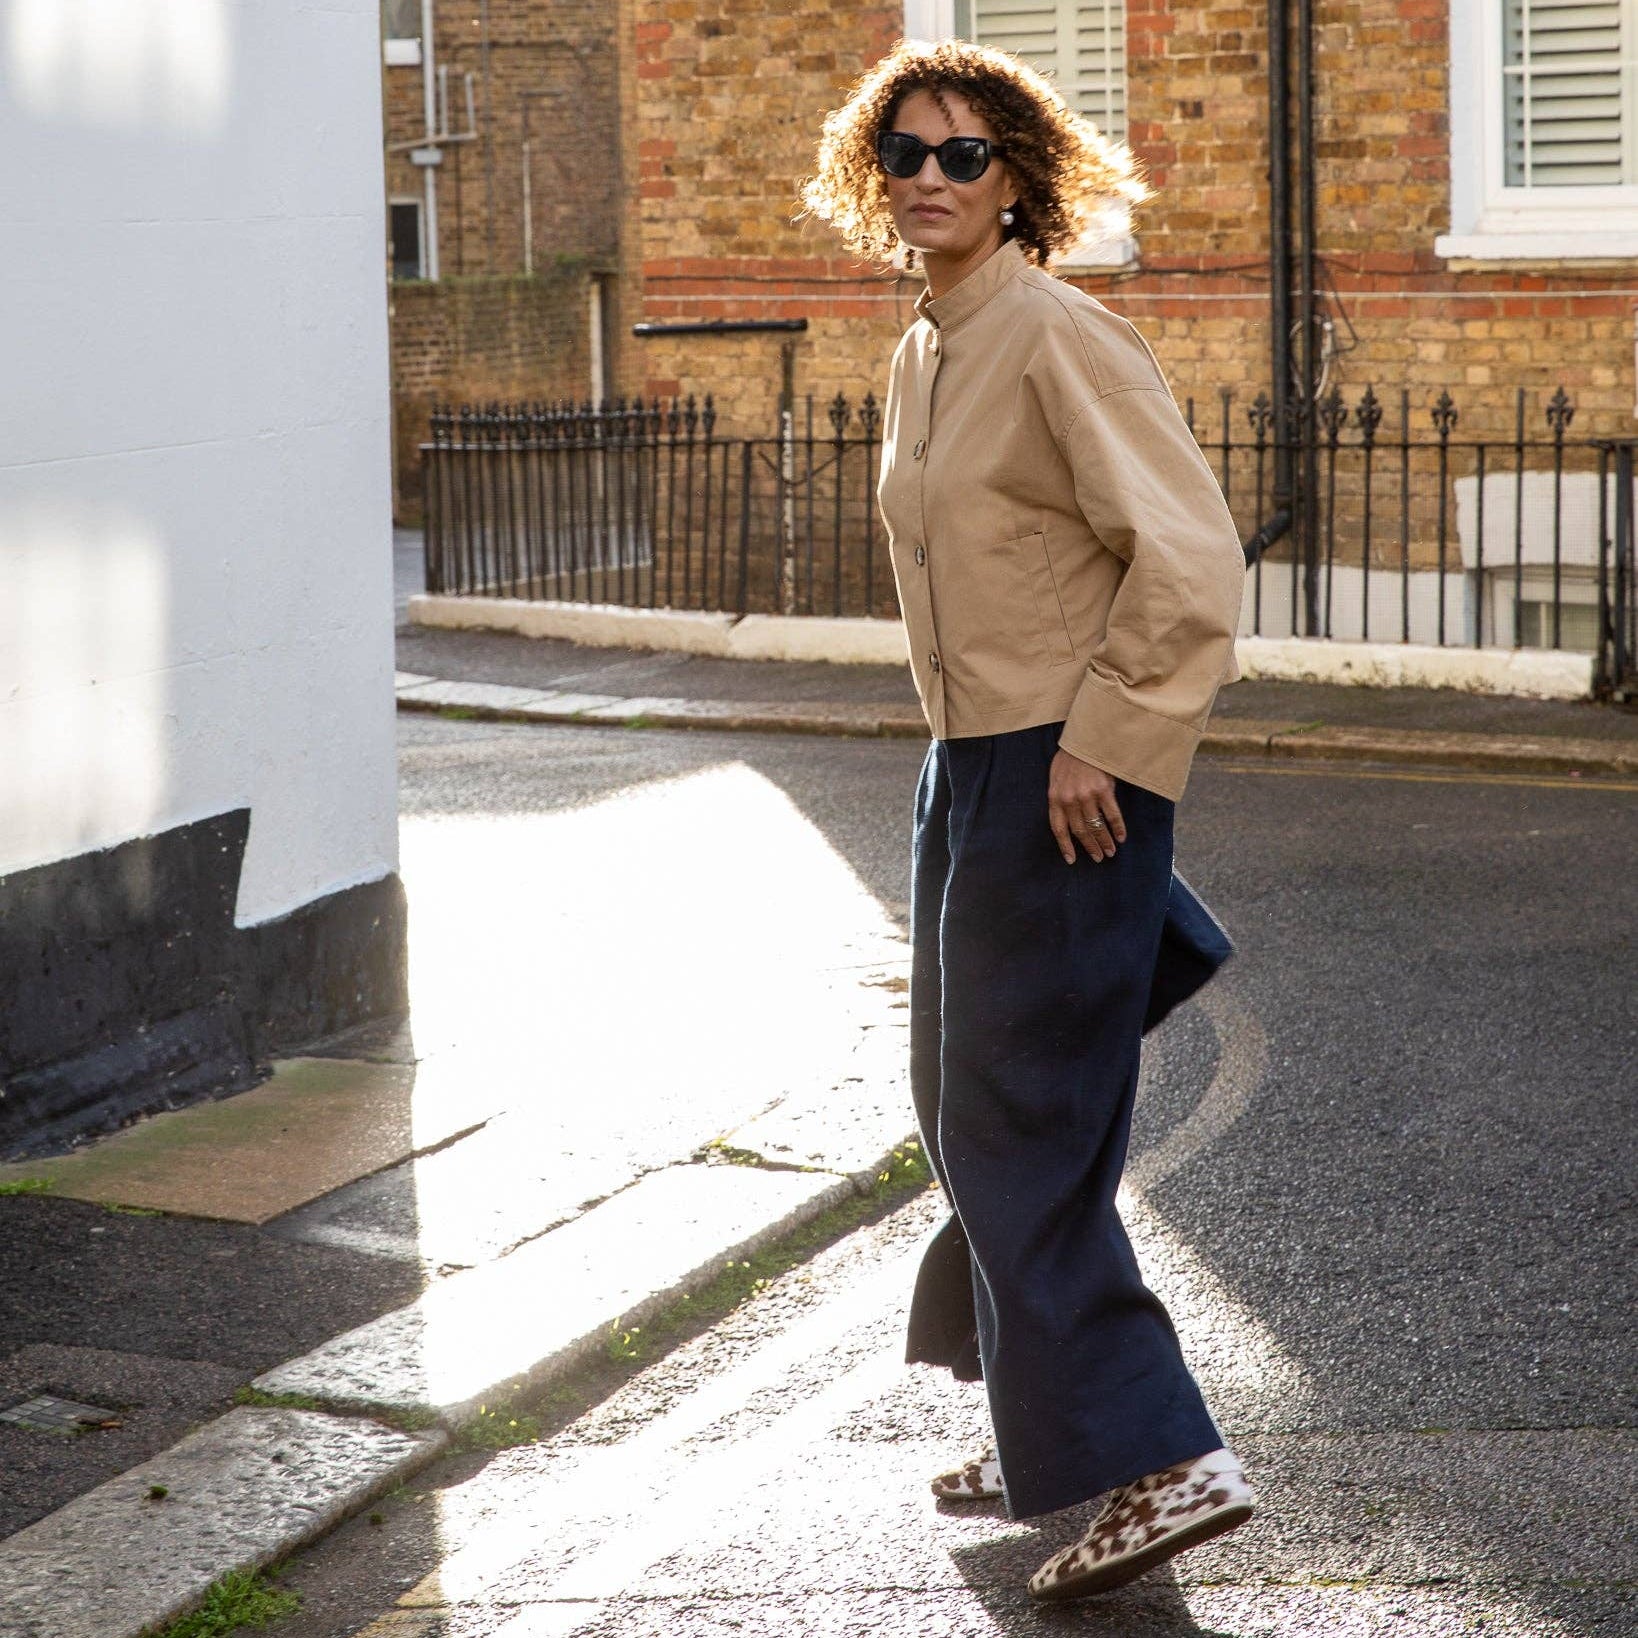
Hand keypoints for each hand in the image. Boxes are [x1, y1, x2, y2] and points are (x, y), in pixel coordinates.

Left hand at [1048, 749, 1125, 863]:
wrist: (1086, 740)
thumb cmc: (1070, 758)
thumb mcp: (1056, 777)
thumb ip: (1060, 797)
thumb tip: (1067, 817)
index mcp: (1055, 797)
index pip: (1058, 828)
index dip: (1065, 846)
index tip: (1072, 860)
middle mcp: (1070, 799)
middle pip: (1080, 831)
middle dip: (1090, 847)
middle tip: (1098, 858)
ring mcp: (1087, 795)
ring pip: (1096, 826)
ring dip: (1104, 842)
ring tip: (1110, 852)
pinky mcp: (1104, 790)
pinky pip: (1112, 815)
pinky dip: (1117, 828)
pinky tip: (1121, 837)